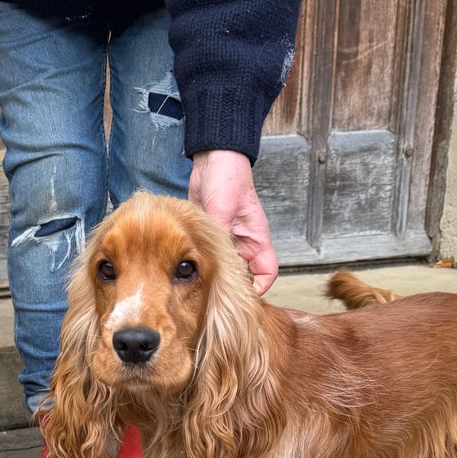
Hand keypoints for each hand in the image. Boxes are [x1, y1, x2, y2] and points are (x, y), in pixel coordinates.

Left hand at [188, 151, 277, 293]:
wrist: (213, 159)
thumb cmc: (227, 179)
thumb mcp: (223, 209)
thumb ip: (221, 236)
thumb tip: (216, 261)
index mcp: (256, 239)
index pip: (267, 272)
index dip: (259, 288)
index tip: (242, 296)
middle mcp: (244, 243)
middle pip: (245, 275)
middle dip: (232, 287)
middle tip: (214, 298)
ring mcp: (228, 240)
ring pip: (226, 268)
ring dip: (215, 276)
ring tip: (199, 287)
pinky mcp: (212, 236)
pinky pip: (210, 256)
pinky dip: (202, 263)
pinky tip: (189, 269)